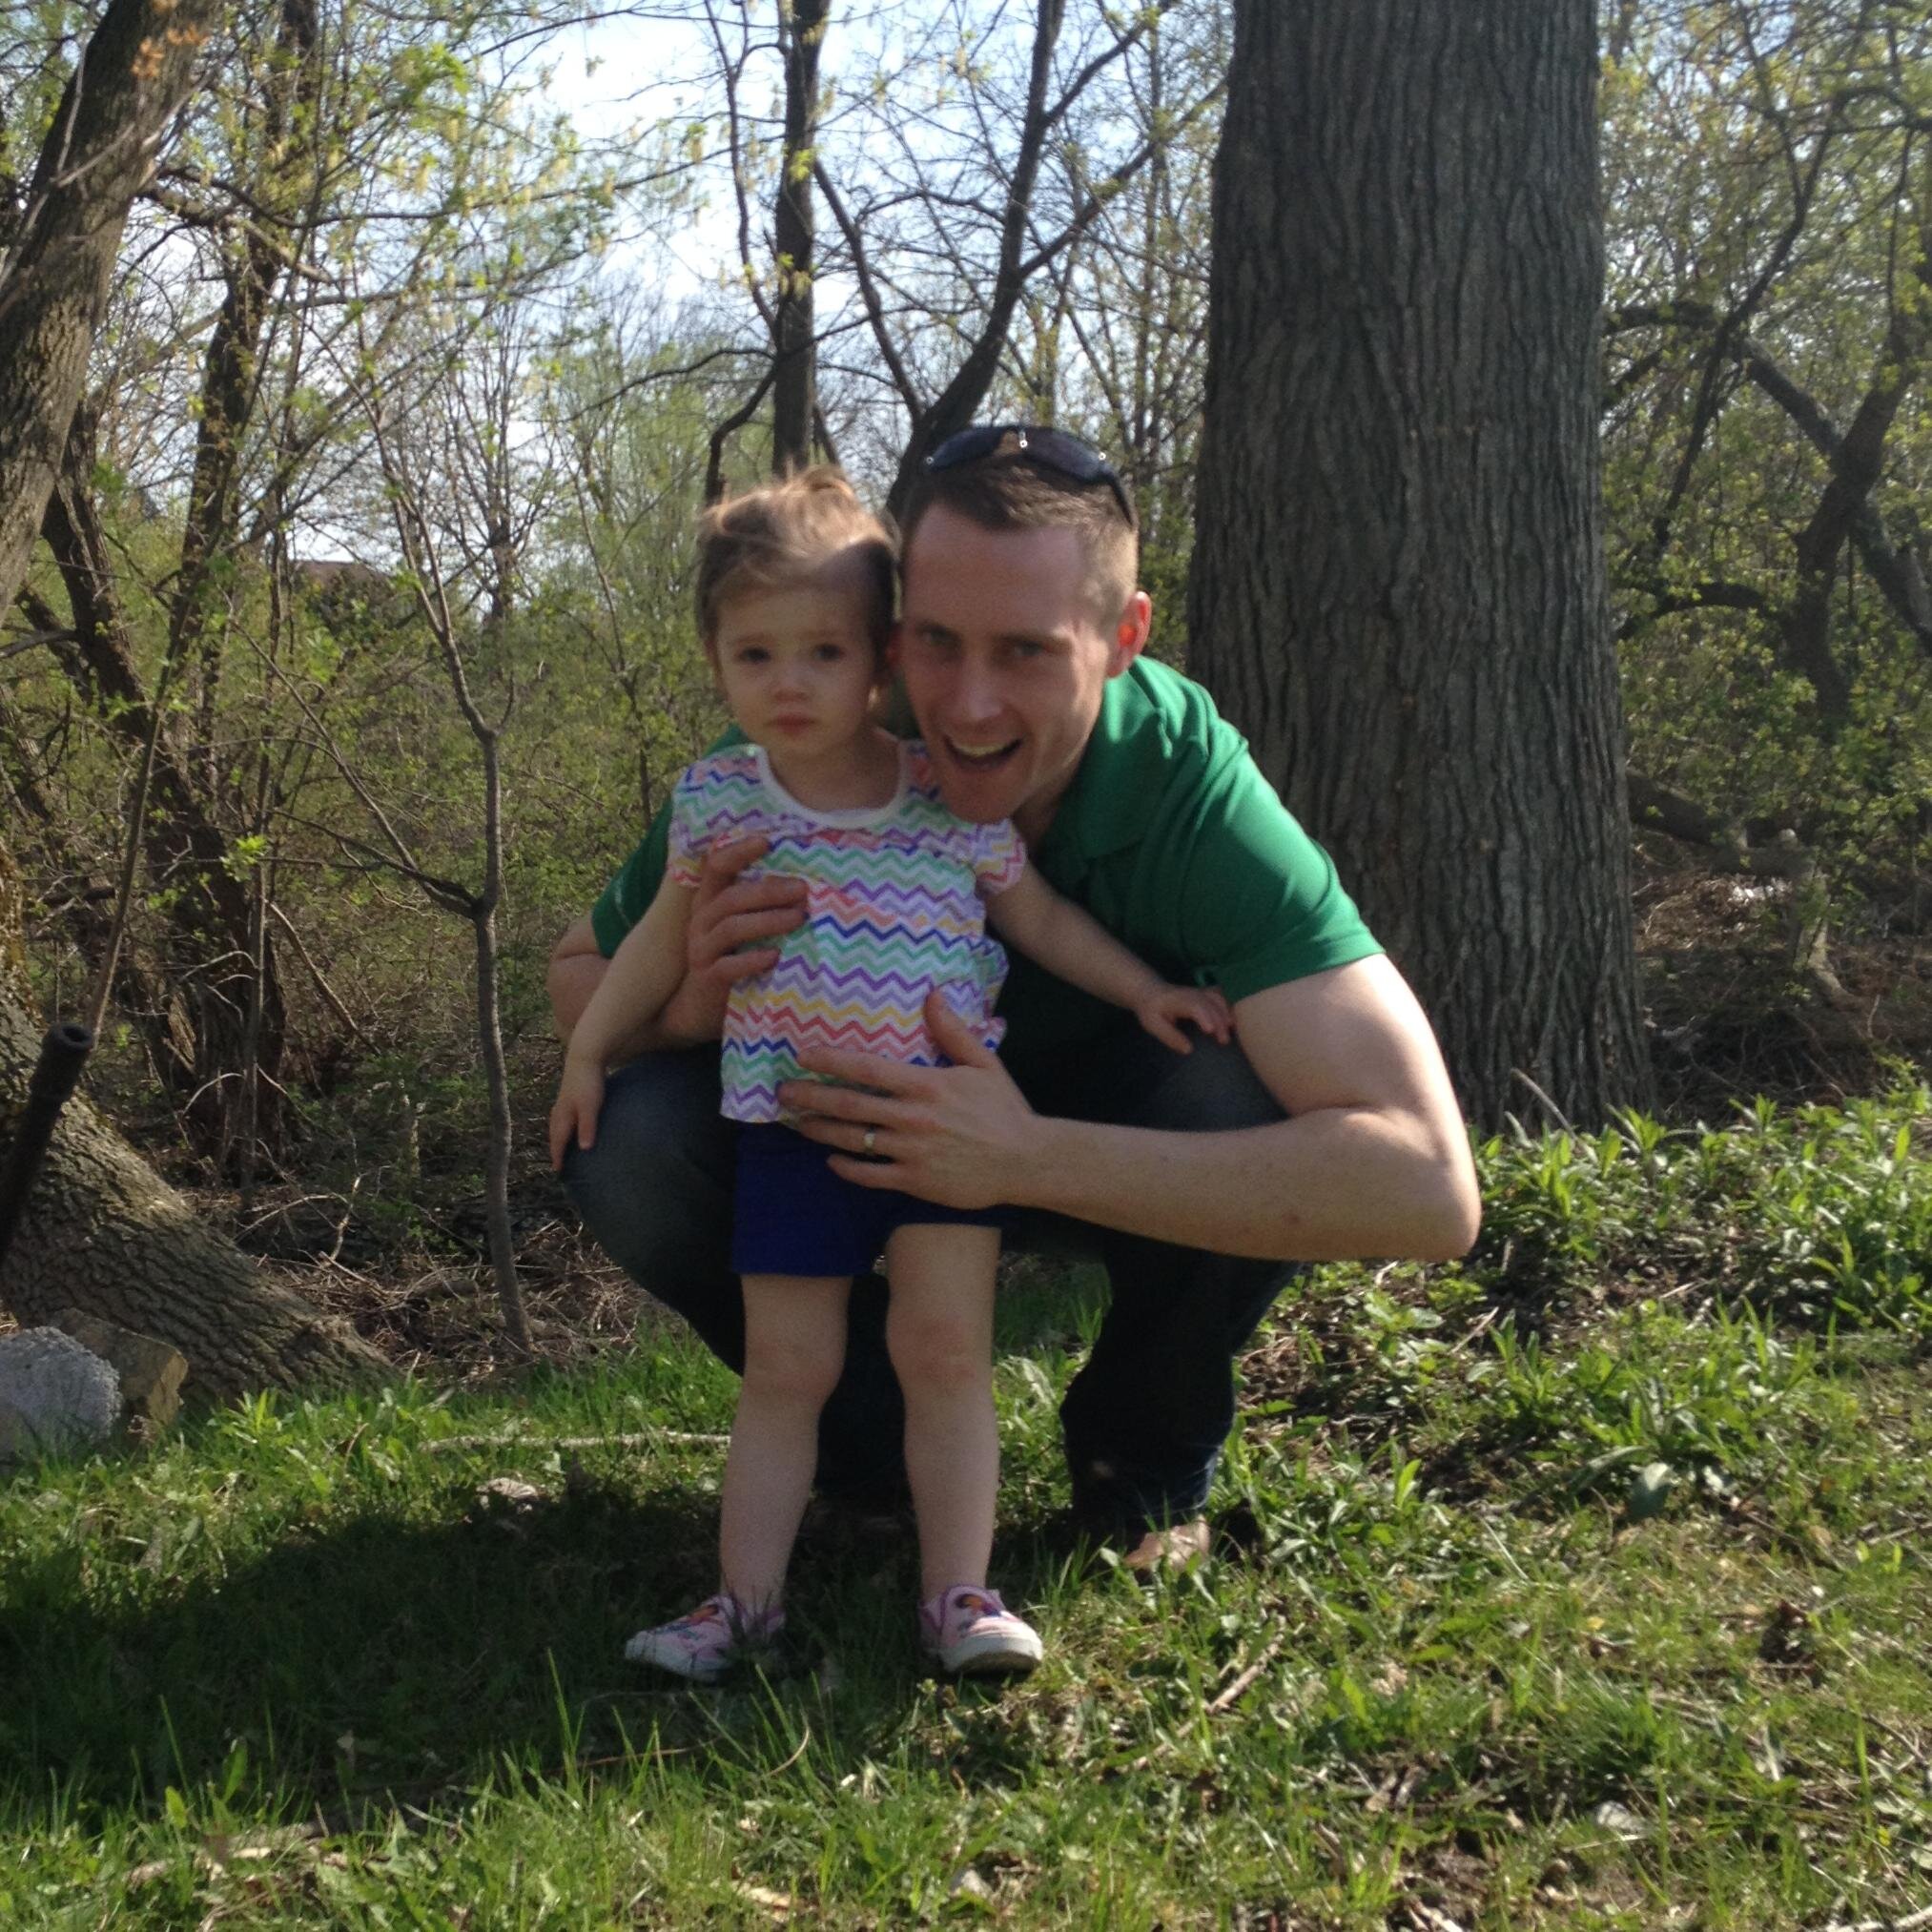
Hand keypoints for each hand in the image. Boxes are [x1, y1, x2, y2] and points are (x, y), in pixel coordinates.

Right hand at [549, 1054, 605, 1169]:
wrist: (586, 1057)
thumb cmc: (589, 1083)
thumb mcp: (591, 1106)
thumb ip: (587, 1127)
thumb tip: (585, 1149)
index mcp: (563, 1115)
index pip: (558, 1140)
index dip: (558, 1155)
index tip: (558, 1170)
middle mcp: (560, 1110)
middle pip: (555, 1133)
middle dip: (555, 1148)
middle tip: (557, 1163)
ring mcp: (563, 1101)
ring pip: (557, 1124)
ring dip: (558, 1136)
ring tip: (560, 1146)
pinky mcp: (569, 1094)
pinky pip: (562, 1115)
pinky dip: (563, 1125)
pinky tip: (570, 1122)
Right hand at [656, 836, 806, 1045]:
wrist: (699, 1008)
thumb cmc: (732, 958)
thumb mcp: (742, 927)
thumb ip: (761, 904)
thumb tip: (806, 883)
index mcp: (710, 901)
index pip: (716, 865)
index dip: (738, 851)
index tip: (766, 841)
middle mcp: (700, 920)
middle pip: (731, 896)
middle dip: (769, 891)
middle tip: (803, 889)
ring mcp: (700, 949)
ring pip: (732, 927)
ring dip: (768, 921)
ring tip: (798, 918)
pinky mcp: (707, 977)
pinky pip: (728, 966)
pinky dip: (752, 960)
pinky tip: (774, 958)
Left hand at [779, 992, 1043, 1209]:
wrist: (1025, 1161)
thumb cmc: (1004, 1110)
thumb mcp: (984, 1064)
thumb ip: (953, 1031)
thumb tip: (932, 994)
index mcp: (927, 1085)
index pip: (867, 1068)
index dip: (831, 1060)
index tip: (803, 1054)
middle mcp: (913, 1118)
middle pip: (850, 1105)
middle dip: (811, 1097)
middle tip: (783, 1093)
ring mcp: (911, 1152)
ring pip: (853, 1140)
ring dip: (820, 1130)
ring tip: (796, 1122)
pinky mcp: (914, 1182)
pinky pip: (870, 1175)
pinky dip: (846, 1168)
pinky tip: (831, 1160)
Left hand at [1135, 982, 1233, 1052]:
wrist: (1150, 991)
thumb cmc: (1152, 1011)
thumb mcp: (1153, 1025)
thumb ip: (1170, 1037)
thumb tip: (1189, 1049)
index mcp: (1177, 1000)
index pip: (1194, 1005)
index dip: (1205, 1016)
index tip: (1211, 1031)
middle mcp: (1192, 993)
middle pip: (1211, 1002)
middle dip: (1220, 1020)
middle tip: (1224, 1041)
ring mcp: (1200, 991)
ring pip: (1219, 997)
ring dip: (1228, 1012)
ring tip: (1233, 1030)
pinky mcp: (1206, 993)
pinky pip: (1221, 996)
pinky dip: (1231, 1005)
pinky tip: (1236, 1018)